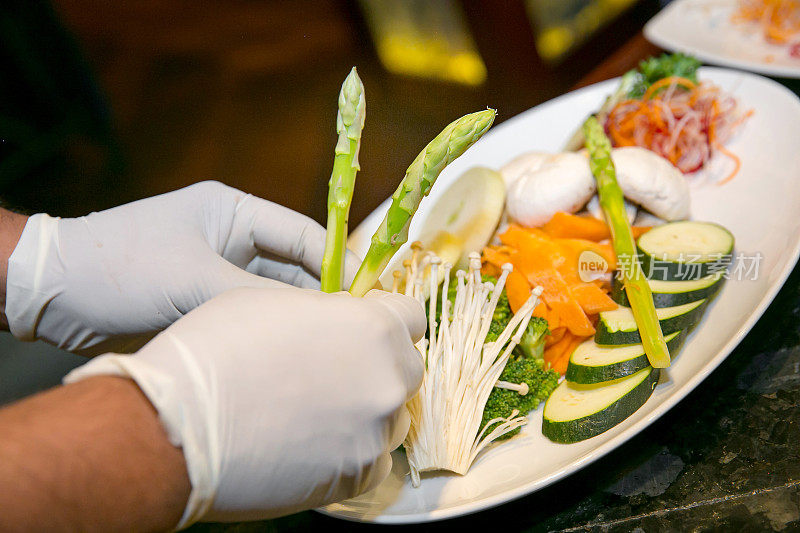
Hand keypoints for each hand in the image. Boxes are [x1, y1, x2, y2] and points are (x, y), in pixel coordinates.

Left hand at [6, 181, 359, 354]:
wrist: (54, 293)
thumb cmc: (124, 268)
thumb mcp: (195, 280)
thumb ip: (258, 298)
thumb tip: (315, 320)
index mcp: (234, 212)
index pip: (303, 234)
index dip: (337, 264)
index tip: (364, 299)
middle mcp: (231, 238)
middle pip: (292, 266)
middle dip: (318, 296)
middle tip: (350, 332)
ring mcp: (216, 270)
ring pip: (271, 294)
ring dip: (292, 317)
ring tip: (324, 347)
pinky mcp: (201, 300)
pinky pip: (246, 315)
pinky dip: (265, 331)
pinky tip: (286, 354)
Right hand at [64, 286, 425, 525]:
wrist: (179, 425)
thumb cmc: (216, 349)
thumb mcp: (274, 302)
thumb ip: (326, 310)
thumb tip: (342, 320)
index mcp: (374, 326)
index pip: (412, 316)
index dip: (388, 318)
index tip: (366, 326)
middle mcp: (387, 380)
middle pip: (406, 368)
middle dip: (378, 363)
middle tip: (335, 368)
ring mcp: (375, 432)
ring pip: (391, 415)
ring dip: (366, 408)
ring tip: (316, 409)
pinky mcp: (356, 477)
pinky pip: (373, 460)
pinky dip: (352, 450)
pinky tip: (313, 441)